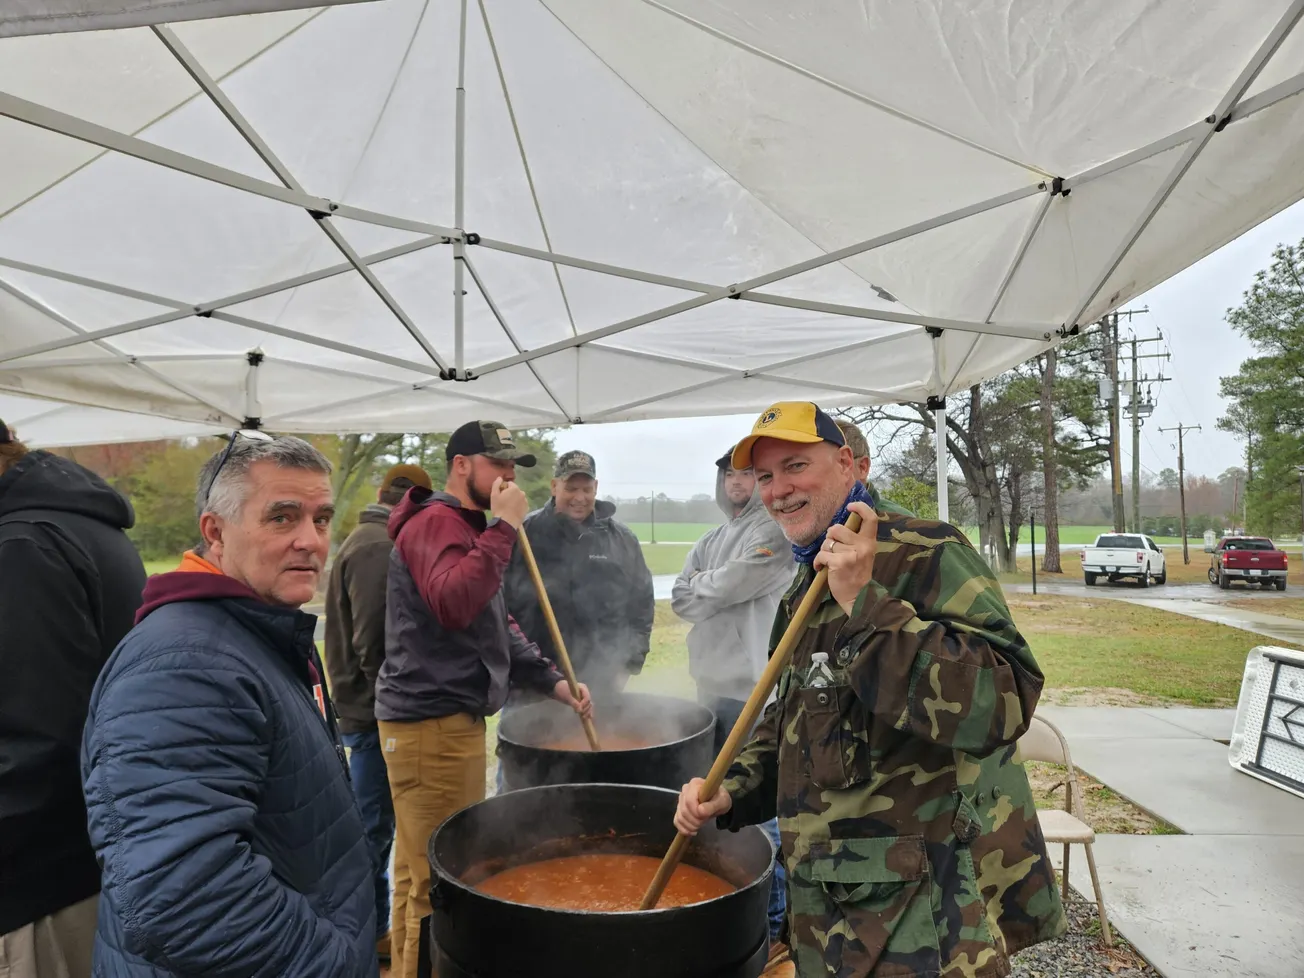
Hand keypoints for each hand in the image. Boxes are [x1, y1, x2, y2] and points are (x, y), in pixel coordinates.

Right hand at [490, 477, 528, 529]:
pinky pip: (522, 504)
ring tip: (508, 507)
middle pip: (515, 490)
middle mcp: (522, 493)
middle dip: (510, 493)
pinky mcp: (527, 509)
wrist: (506, 523)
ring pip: (519, 497)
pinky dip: (518, 505)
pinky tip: (513, 511)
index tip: (500, 495)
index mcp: (514, 488)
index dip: (504, 488)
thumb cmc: (499, 508)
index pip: (509, 484)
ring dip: (515, 499)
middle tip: (504, 501)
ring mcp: (525, 501)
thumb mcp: (494, 495)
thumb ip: (496, 484)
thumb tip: (500, 478)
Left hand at [552, 679, 593, 720]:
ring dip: (587, 711)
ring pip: (588, 705)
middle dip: (586, 709)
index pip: (587, 698)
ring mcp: (583, 697)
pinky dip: (586, 712)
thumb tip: (580, 711)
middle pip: (588, 702)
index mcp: (583, 688)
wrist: (557, 689)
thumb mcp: (567, 696)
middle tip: (582, 715)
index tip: (579, 710)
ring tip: (584, 717)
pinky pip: (585, 707)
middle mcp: (585, 693)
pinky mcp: (581, 702)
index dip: (584, 704)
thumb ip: (574, 703)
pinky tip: (588, 718)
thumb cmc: (562, 690)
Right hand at [674, 778, 731, 835]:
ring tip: (700, 826)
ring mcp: (681, 800)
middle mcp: (685, 790)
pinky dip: (684, 829)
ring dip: (690, 826)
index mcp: (695, 784)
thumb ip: (712, 806)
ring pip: (680, 817)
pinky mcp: (679, 809)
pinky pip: (677, 821)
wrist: (718, 801)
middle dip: (695, 820)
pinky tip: (692, 831)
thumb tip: (700, 811)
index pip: (689, 800)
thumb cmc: (720, 798)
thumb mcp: (722, 801)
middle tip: (705, 822)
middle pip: (684, 810)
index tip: (705, 816)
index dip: (696, 812)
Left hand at [812, 501, 878, 616]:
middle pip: (837, 528)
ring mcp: (851, 554)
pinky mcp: (839, 563)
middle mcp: (863, 546)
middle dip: (830, 537)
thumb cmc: (857, 575)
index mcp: (869, 542)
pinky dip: (817, 562)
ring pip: (827, 542)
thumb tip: (836, 528)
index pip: (870, 518)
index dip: (860, 508)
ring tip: (828, 561)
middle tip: (832, 548)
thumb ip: (855, 540)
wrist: (859, 598)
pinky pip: (821, 555)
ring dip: (824, 551)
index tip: (850, 506)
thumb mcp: (863, 555)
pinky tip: (820, 568)